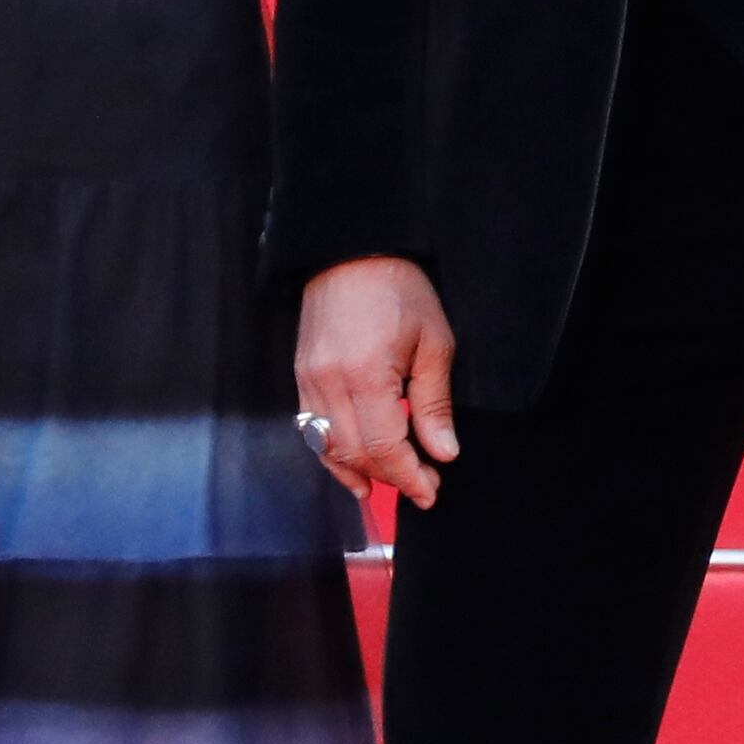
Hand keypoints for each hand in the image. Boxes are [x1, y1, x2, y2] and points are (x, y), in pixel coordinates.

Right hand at [296, 255, 460, 506]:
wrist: (351, 252)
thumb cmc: (399, 290)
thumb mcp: (433, 343)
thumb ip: (434, 403)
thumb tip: (443, 452)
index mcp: (365, 374)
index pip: (384, 447)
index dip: (408, 476)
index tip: (431, 492)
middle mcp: (328, 383)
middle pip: (355, 453)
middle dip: (390, 477)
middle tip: (422, 486)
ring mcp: (308, 381)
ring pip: (328, 448)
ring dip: (359, 471)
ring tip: (390, 485)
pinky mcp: (300, 377)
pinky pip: (311, 430)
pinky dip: (332, 454)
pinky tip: (353, 468)